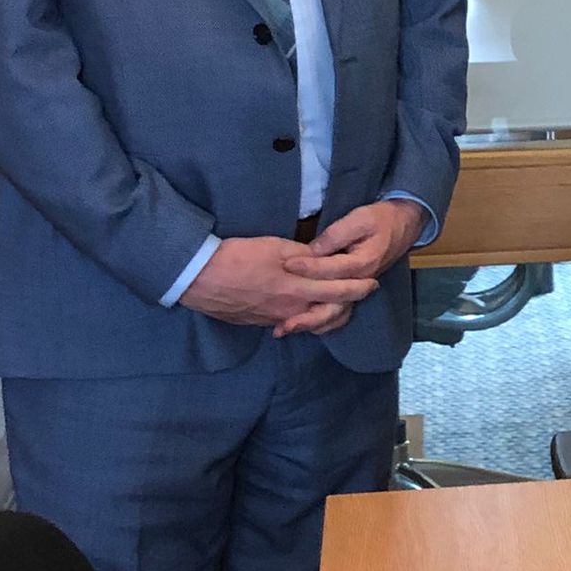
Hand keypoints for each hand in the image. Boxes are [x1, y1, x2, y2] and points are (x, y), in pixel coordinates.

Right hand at [178, 236, 378, 329]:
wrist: (198, 278)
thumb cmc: (239, 256)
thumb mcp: (277, 247)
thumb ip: (305, 256)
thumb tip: (324, 259)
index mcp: (299, 290)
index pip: (340, 290)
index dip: (359, 286)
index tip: (372, 280)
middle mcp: (291, 310)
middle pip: (331, 312)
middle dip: (351, 302)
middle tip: (364, 291)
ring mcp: (275, 319)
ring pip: (312, 322)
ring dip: (329, 314)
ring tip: (339, 303)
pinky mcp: (261, 322)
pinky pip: (291, 323)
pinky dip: (305, 319)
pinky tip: (306, 312)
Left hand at [276, 199, 425, 335]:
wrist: (401, 227)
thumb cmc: (380, 220)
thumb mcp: (360, 218)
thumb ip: (336, 235)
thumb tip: (312, 250)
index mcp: (363, 263)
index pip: (331, 269)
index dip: (308, 267)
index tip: (287, 265)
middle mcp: (360, 282)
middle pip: (332, 303)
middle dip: (304, 311)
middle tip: (279, 315)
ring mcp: (356, 290)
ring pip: (333, 314)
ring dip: (309, 323)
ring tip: (284, 327)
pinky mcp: (351, 292)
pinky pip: (335, 314)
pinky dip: (317, 323)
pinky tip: (297, 324)